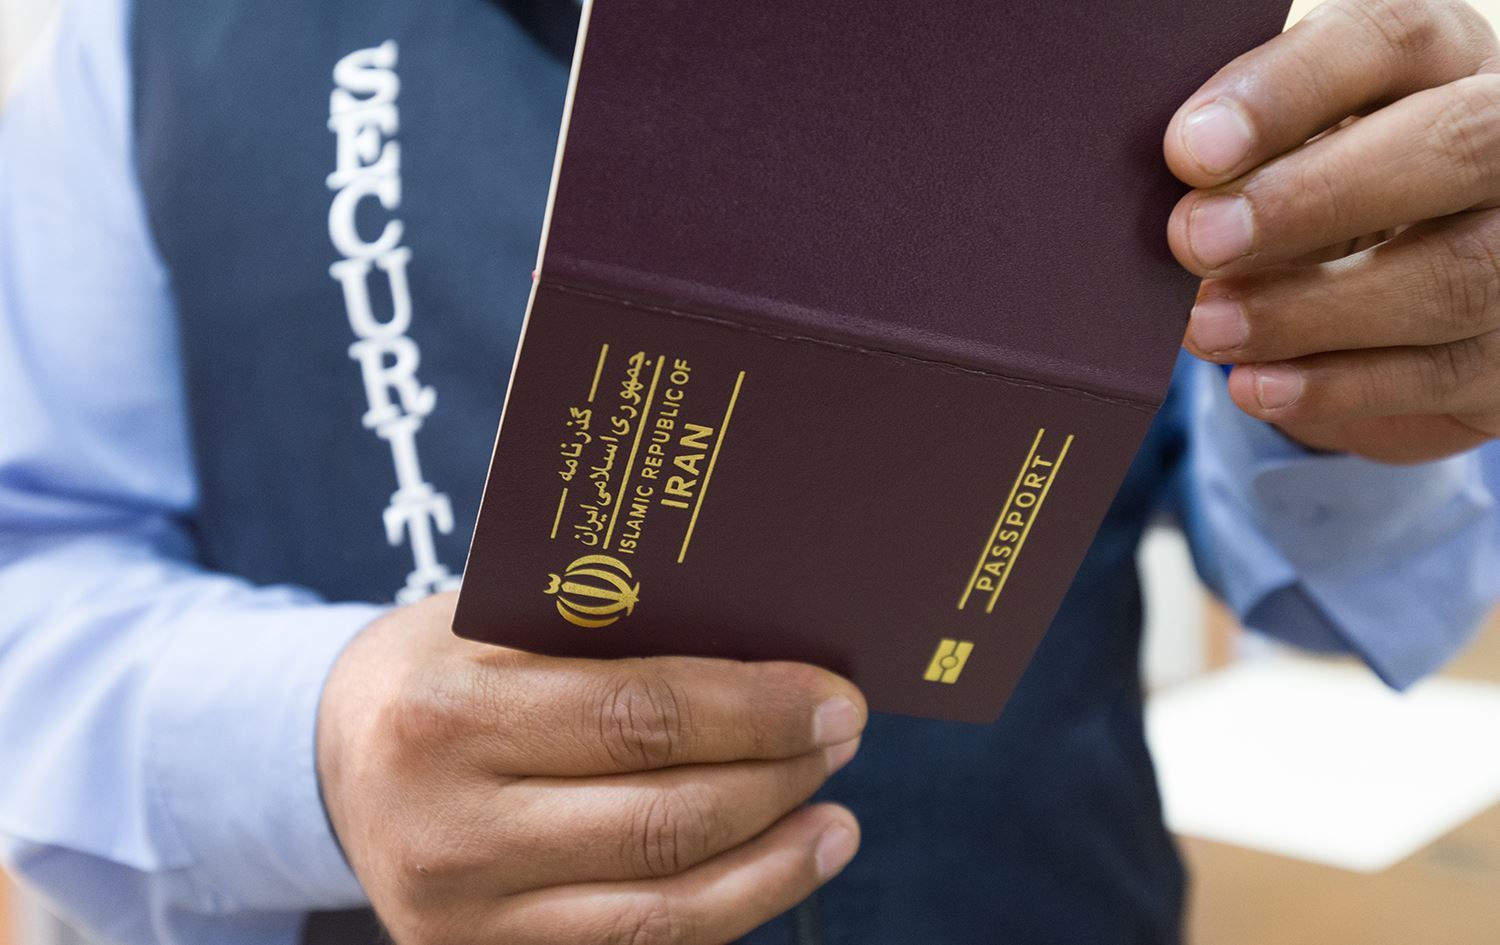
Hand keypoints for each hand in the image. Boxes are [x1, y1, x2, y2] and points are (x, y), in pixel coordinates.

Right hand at [316, 592, 864, 944]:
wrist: (335, 757)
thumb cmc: (439, 666)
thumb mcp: (493, 618)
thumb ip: (601, 626)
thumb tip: (758, 637)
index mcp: (445, 715)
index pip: (640, 716)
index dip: (755, 710)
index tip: (833, 695)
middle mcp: (447, 830)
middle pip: (662, 818)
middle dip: (777, 777)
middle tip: (842, 738)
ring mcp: (462, 918)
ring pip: (660, 906)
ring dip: (772, 861)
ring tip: (836, 818)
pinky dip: (724, 910)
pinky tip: (778, 866)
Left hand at [1167, 0, 1499, 462]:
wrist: (1380, 303)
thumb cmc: (1311, 199)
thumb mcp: (1278, 158)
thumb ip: (1238, 159)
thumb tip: (1175, 200)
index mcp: (1444, 62)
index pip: (1389, 41)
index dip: (1288, 93)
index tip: (1191, 150)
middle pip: (1453, 148)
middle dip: (1312, 200)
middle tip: (1197, 240)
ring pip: (1456, 274)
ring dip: (1310, 309)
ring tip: (1206, 326)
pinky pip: (1444, 372)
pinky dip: (1338, 385)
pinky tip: (1255, 384)